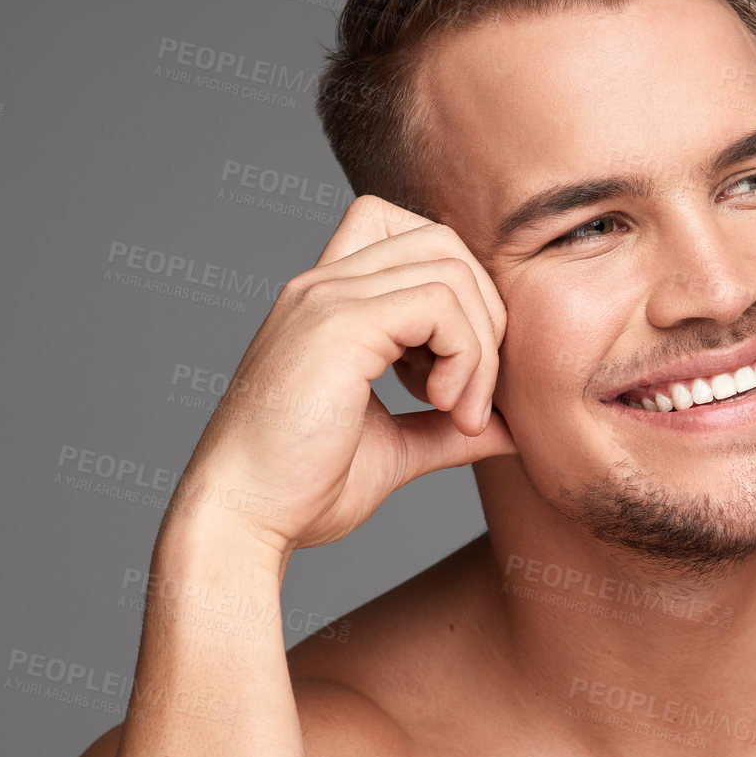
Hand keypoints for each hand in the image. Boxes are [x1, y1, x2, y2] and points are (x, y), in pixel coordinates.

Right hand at [168, 195, 516, 556]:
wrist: (242, 520)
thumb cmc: (302, 491)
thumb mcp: (396, 449)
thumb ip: (449, 428)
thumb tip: (513, 428)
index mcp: (329, 302)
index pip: (410, 236)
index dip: (458, 293)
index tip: (451, 377)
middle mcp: (323, 285)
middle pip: (441, 241)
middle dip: (484, 316)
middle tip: (472, 399)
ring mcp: (327, 297)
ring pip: (450, 269)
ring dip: (480, 347)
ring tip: (458, 413)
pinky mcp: (339, 324)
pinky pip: (440, 304)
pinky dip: (466, 357)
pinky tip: (442, 408)